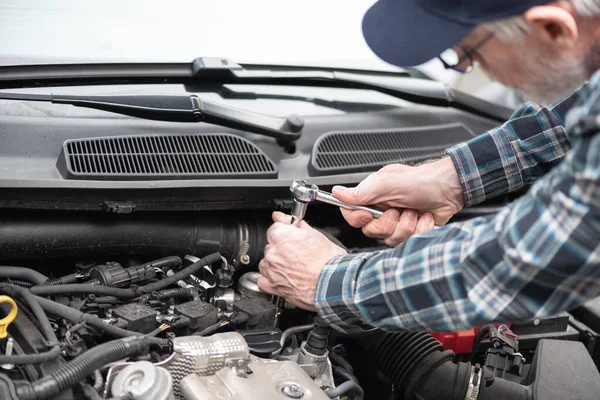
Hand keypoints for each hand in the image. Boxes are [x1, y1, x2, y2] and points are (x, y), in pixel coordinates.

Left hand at [258, 211, 346, 310]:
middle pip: (270, 246)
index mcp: (280, 236)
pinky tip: (283, 278)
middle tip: (298, 254)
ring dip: (275, 264)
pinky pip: (263, 281)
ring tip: (293, 267)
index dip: (286, 234)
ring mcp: (271, 270)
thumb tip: (279, 216)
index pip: (274, 229)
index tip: (293, 239)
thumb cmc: (328, 260)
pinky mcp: (274, 287)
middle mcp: (272, 253)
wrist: (334, 282)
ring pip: (266, 263)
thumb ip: (291, 223)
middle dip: (281, 249)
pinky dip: (270, 280)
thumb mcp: (313, 234)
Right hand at [333, 157, 463, 245]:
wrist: (450, 188)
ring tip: (415, 211)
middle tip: (398, 210)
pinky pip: (409, 241)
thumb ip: (360, 192)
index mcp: (372, 198)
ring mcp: (398, 222)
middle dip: (388, 224)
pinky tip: (425, 217)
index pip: (352, 215)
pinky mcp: (412, 231)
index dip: (358, 218)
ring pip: (390, 239)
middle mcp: (383, 211)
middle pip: (371, 231)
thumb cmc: (420, 181)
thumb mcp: (386, 183)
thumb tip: (336, 192)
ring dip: (406, 225)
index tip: (369, 213)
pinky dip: (420, 229)